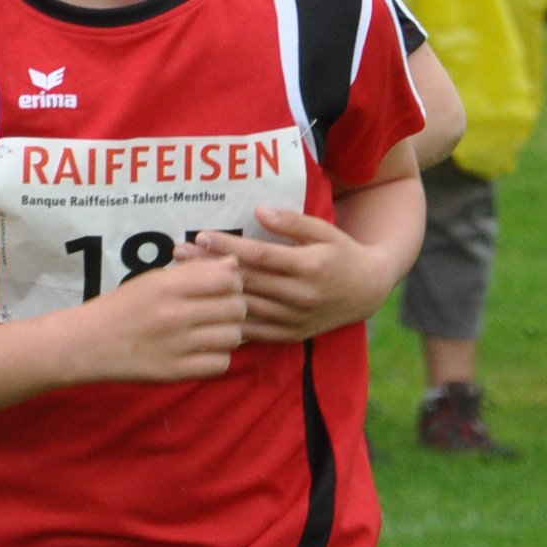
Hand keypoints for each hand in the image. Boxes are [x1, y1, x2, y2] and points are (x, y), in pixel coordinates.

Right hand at [83, 254, 245, 381]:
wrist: (88, 343)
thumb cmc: (123, 306)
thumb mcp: (154, 280)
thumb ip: (194, 272)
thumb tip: (233, 265)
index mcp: (168, 287)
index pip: (227, 279)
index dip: (232, 281)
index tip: (222, 287)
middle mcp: (174, 315)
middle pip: (236, 308)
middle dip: (234, 307)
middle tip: (219, 310)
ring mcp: (176, 346)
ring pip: (233, 337)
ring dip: (228, 333)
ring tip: (212, 331)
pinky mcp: (175, 373)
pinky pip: (220, 364)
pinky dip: (217, 357)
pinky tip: (203, 351)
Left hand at [178, 206, 393, 342]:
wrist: (367, 291)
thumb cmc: (342, 253)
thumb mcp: (324, 230)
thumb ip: (292, 222)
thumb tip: (260, 211)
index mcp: (309, 266)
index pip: (260, 255)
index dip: (229, 246)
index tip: (201, 235)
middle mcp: (300, 295)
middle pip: (247, 280)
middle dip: (210, 267)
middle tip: (179, 255)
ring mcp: (294, 319)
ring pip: (245, 307)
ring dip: (212, 294)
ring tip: (183, 281)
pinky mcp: (291, 335)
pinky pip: (254, 333)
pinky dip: (229, 323)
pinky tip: (204, 313)